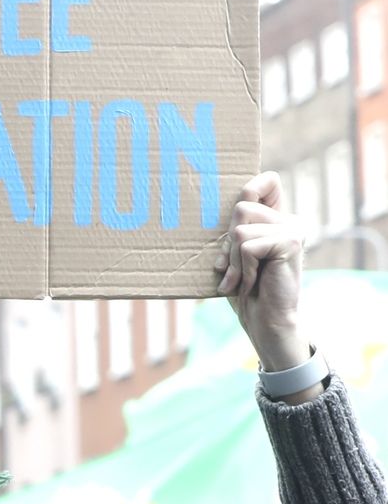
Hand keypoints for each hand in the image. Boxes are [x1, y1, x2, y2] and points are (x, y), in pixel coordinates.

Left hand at [215, 173, 308, 370]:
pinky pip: (248, 246)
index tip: (237, 220)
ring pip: (241, 230)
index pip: (267, 181)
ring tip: (241, 279)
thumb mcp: (233, 257)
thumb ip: (232, 232)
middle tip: (232, 269)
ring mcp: (293, 229)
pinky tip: (251, 283)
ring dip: (233, 261)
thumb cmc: (246, 292)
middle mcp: (290, 219)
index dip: (249, 189)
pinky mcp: (290, 242)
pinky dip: (242, 269)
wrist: (266, 323)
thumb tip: (210, 212)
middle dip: (228, 243)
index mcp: (278, 219)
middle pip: (241, 207)